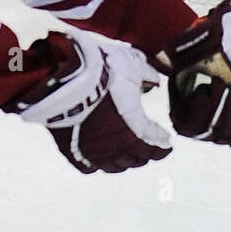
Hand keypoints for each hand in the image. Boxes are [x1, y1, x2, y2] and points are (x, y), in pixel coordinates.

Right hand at [11, 33, 170, 174]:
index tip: (167, 146)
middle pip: (135, 160)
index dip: (163, 146)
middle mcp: (115, 148)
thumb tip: (153, 83)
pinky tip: (98, 157)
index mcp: (135, 131)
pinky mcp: (70, 151)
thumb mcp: (133, 64)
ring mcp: (92, 152)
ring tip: (126, 155)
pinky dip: (96, 163)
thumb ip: (146, 76)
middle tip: (147, 148)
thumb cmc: (102, 70)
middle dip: (144, 154)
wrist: (62, 76)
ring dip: (123, 161)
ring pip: (113, 167)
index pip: (155, 146)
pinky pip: (88, 166)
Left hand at [162, 2, 230, 152]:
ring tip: (218, 83)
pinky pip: (187, 127)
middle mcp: (222, 119)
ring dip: (215, 108)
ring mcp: (201, 115)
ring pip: (208, 133)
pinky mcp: (183, 111)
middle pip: (227, 137)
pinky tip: (202, 91)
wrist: (204, 29)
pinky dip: (197, 111)